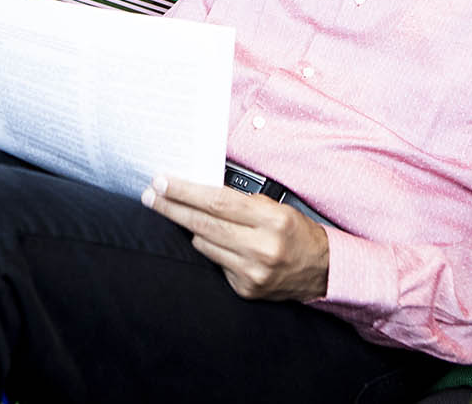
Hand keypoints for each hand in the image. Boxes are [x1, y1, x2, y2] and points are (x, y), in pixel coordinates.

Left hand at [142, 175, 329, 301]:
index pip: (218, 202)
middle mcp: (261, 248)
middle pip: (204, 224)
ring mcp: (252, 272)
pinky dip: (211, 249)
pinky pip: (215, 263)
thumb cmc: (295, 232)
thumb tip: (201, 191)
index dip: (186, 192)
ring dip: (190, 228)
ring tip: (182, 214)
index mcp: (272, 221)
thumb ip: (241, 201)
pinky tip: (217, 242)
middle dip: (172, 208)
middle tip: (150, 196)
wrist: (321, 270)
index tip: (163, 182)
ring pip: (204, 244)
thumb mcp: (276, 208)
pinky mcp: (245, 289)